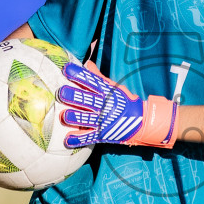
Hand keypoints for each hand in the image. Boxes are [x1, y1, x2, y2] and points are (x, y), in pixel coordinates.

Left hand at [58, 62, 177, 148]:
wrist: (142, 121)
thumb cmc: (125, 101)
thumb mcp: (114, 87)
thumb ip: (98, 77)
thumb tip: (87, 63)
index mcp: (106, 92)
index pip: (91, 81)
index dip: (78, 75)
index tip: (66, 69)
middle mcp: (104, 106)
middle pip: (87, 100)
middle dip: (74, 96)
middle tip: (61, 92)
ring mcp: (103, 121)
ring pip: (86, 118)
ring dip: (75, 117)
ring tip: (64, 115)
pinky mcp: (102, 134)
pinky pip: (88, 137)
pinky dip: (78, 139)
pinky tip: (67, 139)